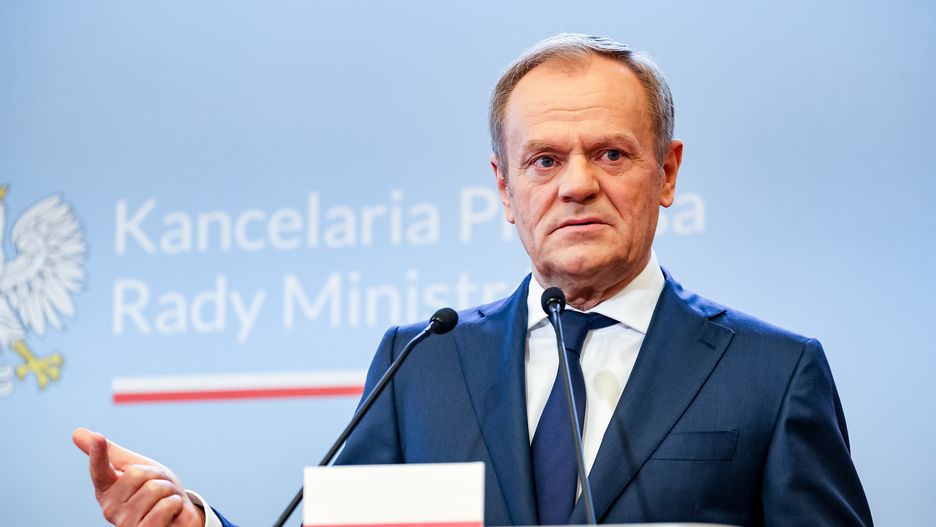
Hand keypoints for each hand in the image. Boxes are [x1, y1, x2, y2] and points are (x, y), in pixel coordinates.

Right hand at [72, 428, 205, 526]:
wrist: (177, 516)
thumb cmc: (154, 490)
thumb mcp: (136, 467)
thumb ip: (110, 453)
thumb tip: (76, 432)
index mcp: (106, 489)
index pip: (99, 469)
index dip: (98, 453)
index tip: (97, 437)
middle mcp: (110, 508)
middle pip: (138, 474)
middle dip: (158, 476)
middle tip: (160, 488)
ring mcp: (124, 523)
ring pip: (154, 489)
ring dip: (169, 492)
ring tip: (165, 501)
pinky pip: (165, 506)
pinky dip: (175, 505)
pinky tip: (170, 513)